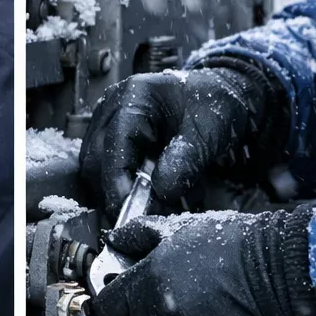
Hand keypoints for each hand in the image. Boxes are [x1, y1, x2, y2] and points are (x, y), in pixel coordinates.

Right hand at [80, 63, 282, 220]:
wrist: (220, 97)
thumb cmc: (214, 106)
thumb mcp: (208, 133)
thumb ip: (185, 161)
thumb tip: (162, 192)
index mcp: (135, 95)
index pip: (113, 144)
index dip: (117, 182)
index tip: (129, 211)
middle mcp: (113, 106)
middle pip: (95, 158)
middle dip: (114, 193)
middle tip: (139, 219)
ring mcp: (108, 122)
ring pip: (95, 168)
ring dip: (118, 193)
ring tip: (151, 209)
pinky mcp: (112, 138)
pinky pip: (106, 169)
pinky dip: (124, 188)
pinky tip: (148, 198)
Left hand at [90, 208, 315, 315]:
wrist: (281, 273)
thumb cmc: (234, 246)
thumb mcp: (179, 228)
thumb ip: (139, 236)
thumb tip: (114, 241)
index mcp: (147, 280)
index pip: (107, 309)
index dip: (113, 308)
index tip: (122, 306)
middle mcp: (159, 313)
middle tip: (163, 311)